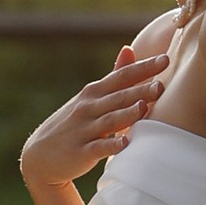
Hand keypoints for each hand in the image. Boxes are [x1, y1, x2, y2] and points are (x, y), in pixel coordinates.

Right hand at [20, 44, 168, 188]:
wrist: (40, 156)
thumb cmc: (74, 123)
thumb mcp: (90, 96)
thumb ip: (114, 76)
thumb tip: (129, 49)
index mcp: (94, 92)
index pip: (122, 76)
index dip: (143, 68)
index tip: (165, 60)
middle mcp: (88, 108)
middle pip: (118, 97)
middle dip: (139, 91)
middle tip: (161, 86)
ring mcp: (83, 130)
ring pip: (109, 120)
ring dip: (127, 114)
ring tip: (144, 108)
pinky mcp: (80, 152)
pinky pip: (97, 148)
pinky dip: (110, 145)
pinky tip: (124, 143)